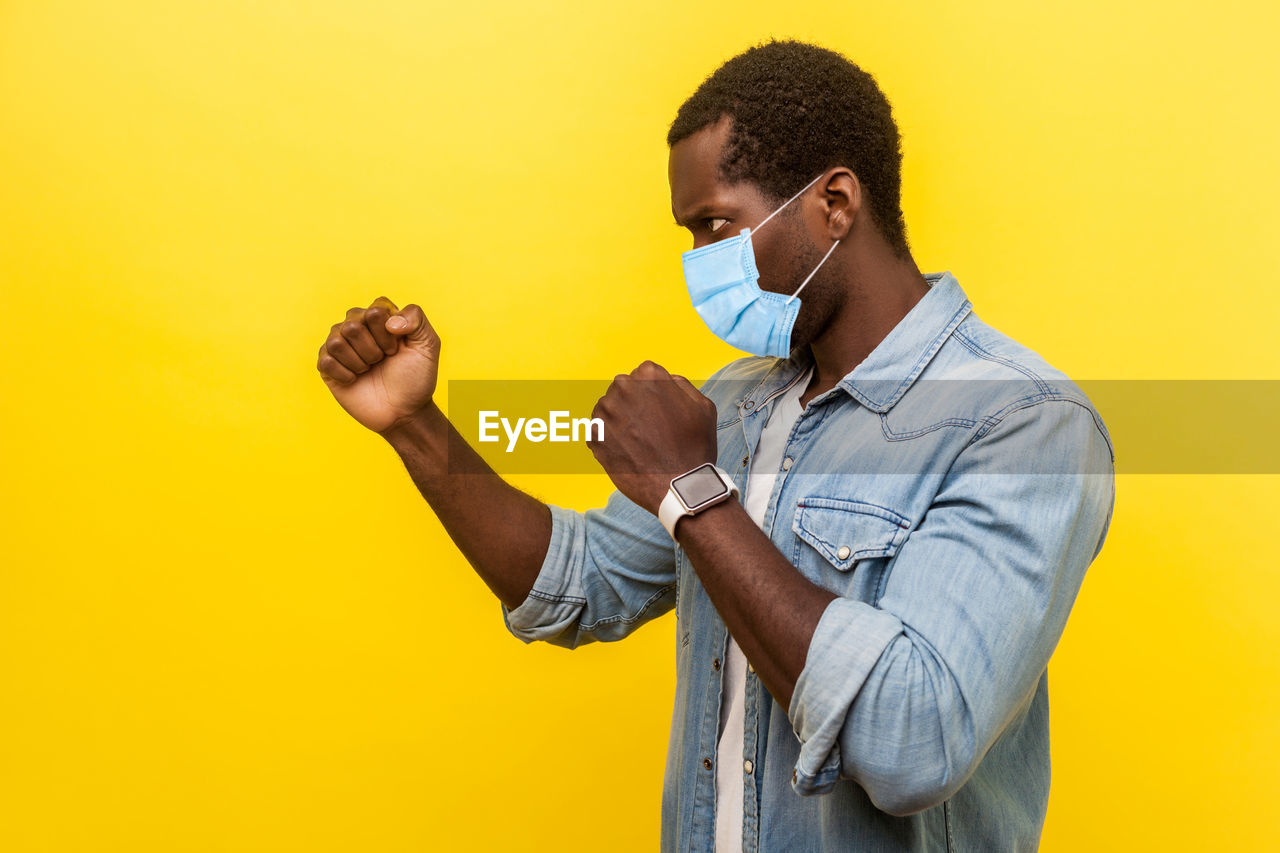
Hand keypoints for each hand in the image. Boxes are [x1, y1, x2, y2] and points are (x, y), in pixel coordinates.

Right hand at [316, 296, 440, 433]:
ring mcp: (340, 344)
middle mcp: (356, 324)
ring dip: (359, 362)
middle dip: (373, 350)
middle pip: (352, 325)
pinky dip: (345, 374)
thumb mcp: (428, 344)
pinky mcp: (327, 365)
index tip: (396, 349)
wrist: (403, 411)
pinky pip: (326, 360)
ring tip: (369, 369)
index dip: (387, 333)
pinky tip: (355, 380)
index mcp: (379, 315)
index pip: (374, 310)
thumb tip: (389, 320)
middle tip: (382, 361)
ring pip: (336, 341)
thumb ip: (416, 318)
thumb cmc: (416, 377)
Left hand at [587, 360, 718, 514]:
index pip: (643, 376)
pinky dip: (609, 440)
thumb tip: (665, 379)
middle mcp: (622, 387)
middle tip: (650, 431)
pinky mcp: (593, 436)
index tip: (660, 414)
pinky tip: (628, 453)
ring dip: (620, 422)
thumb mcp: (703, 406)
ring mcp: (605, 412)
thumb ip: (680, 384)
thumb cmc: (694, 448)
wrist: (678, 487)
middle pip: (623, 391)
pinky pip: (598, 431)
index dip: (653, 396)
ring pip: (609, 410)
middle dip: (633, 406)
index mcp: (648, 375)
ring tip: (639, 444)